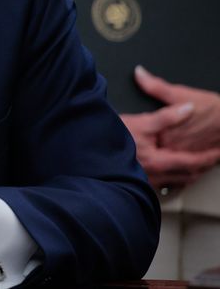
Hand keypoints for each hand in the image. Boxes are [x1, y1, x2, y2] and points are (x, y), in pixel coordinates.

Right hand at [120, 75, 219, 190]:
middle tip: (213, 160)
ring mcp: (144, 180)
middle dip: (201, 167)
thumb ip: (167, 116)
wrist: (86, 148)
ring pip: (176, 181)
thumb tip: (188, 108)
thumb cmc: (111, 137)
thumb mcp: (141, 122)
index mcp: (158, 160)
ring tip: (197, 167)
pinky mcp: (135, 181)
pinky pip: (162, 184)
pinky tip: (172, 175)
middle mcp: (153, 174)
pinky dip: (173, 179)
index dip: (208, 157)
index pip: (192, 162)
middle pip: (187, 175)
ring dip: (189, 174)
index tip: (218, 152)